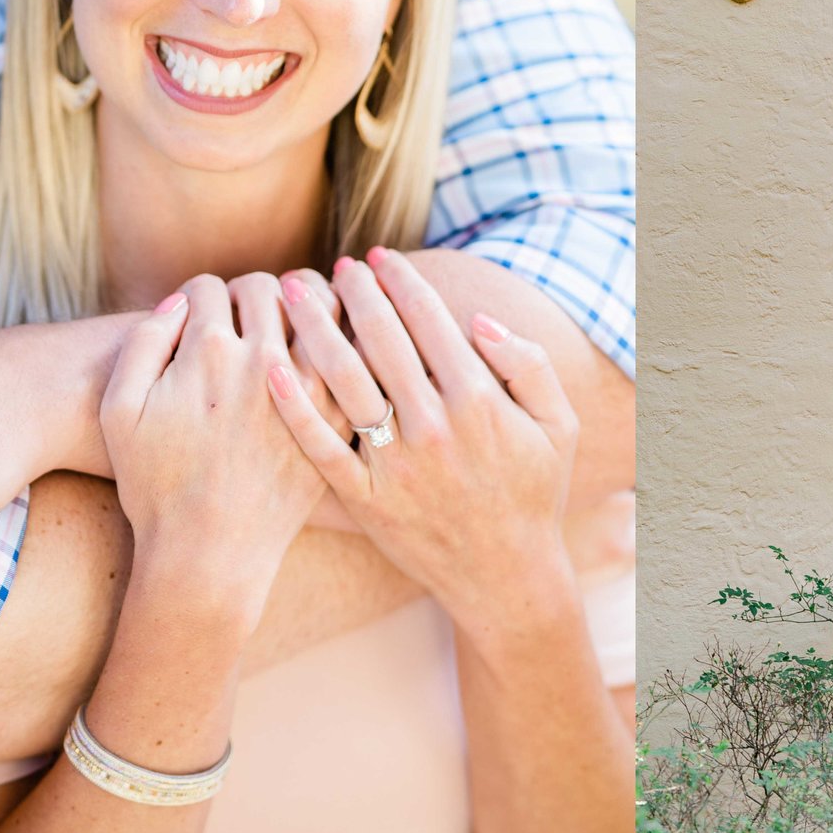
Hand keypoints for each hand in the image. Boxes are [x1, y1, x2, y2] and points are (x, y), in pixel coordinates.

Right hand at [103, 274, 343, 600]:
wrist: (208, 555)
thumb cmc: (156, 486)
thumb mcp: (119, 411)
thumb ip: (144, 341)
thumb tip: (182, 301)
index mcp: (206, 353)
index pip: (209, 287)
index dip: (197, 296)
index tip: (199, 312)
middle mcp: (261, 360)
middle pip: (264, 287)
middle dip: (247, 292)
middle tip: (243, 311)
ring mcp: (306, 388)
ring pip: (319, 308)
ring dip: (303, 301)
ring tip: (290, 315)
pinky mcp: (337, 416)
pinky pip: (353, 353)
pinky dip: (342, 338)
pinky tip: (327, 346)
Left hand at [270, 247, 576, 641]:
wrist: (506, 576)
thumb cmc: (534, 492)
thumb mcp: (560, 425)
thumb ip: (529, 365)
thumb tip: (477, 320)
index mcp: (480, 402)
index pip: (430, 320)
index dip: (401, 280)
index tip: (379, 256)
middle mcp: (434, 428)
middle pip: (382, 339)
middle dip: (354, 292)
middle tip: (332, 266)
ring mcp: (396, 467)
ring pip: (346, 382)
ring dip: (316, 330)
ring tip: (293, 294)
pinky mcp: (367, 501)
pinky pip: (322, 449)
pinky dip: (294, 409)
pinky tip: (272, 369)